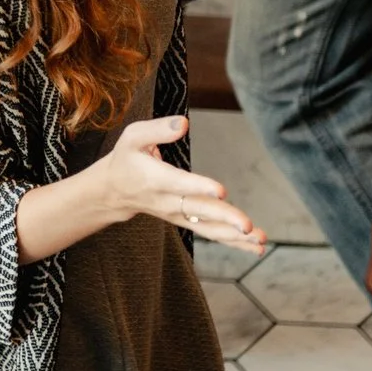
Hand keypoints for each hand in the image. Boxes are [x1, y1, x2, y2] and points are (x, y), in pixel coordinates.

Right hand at [95, 115, 265, 253]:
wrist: (113, 191)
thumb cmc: (126, 159)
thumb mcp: (132, 137)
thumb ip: (157, 129)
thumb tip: (184, 123)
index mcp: (156, 178)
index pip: (180, 184)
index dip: (199, 187)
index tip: (220, 190)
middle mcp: (168, 200)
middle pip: (199, 211)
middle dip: (224, 218)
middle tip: (247, 225)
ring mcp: (177, 214)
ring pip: (207, 227)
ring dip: (234, 235)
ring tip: (258, 238)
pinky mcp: (185, 221)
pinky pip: (209, 233)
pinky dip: (233, 242)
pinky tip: (256, 247)